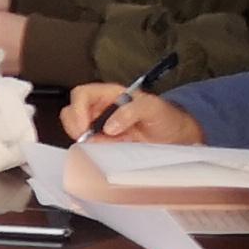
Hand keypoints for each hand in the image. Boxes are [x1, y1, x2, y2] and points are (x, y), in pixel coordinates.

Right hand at [56, 85, 197, 146]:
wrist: (177, 138)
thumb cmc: (166, 118)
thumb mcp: (153, 108)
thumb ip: (132, 110)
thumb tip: (109, 125)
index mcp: (110, 95)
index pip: (82, 95)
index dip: (78, 109)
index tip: (84, 127)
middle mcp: (102, 110)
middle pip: (72, 111)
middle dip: (74, 126)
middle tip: (87, 139)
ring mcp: (101, 128)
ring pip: (76, 130)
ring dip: (81, 139)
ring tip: (98, 146)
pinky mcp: (104, 144)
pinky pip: (87, 146)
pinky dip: (88, 151)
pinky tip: (101, 153)